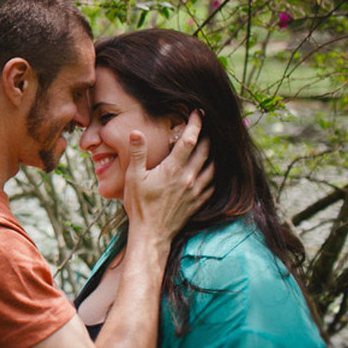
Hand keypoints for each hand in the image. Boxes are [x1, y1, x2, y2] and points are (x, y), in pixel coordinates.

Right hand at [123, 110, 212, 246]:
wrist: (152, 234)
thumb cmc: (139, 206)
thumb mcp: (133, 177)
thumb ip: (137, 153)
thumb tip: (136, 132)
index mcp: (173, 169)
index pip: (189, 140)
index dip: (195, 124)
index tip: (197, 113)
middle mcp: (189, 178)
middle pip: (206, 151)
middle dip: (207, 135)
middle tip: (206, 125)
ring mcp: (196, 191)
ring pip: (213, 166)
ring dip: (213, 153)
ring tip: (211, 144)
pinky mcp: (198, 202)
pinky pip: (213, 183)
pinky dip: (214, 173)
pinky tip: (210, 170)